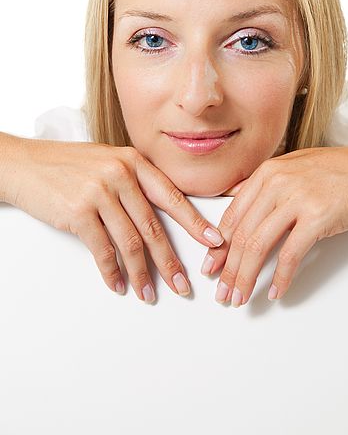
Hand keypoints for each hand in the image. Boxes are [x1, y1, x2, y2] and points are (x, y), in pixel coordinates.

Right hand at [5, 135, 224, 301]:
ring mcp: (99, 192)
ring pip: (130, 242)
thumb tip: (160, 214)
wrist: (25, 164)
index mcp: (134, 162)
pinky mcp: (78, 211)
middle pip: (153, 226)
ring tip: (149, 292)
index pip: (172, 196)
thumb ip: (135, 181)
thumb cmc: (68, 165)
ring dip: (140, 273)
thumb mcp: (109, 161)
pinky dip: (111, 271)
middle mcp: (121, 174)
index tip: (214, 241)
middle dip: (170, 260)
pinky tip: (118, 284)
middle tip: (181, 284)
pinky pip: (102, 249)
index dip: (195, 222)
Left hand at [200, 140, 347, 305]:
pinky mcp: (318, 217)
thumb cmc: (343, 171)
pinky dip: (282, 278)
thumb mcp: (297, 167)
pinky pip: (291, 254)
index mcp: (268, 171)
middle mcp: (277, 182)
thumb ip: (267, 184)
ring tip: (241, 296)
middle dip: (228, 268)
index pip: (233, 215)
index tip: (213, 266)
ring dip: (246, 277)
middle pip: (242, 233)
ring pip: (259, 245)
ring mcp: (297, 198)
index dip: (220, 246)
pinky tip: (276, 292)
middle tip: (223, 291)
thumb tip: (239, 204)